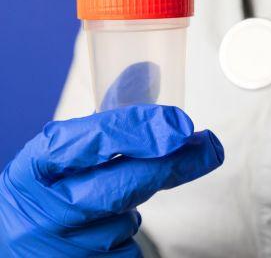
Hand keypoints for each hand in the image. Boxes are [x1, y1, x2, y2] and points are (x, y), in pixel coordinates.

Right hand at [0, 105, 223, 256]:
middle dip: (170, 165)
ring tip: (111, 196)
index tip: (179, 123)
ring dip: (134, 202)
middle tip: (208, 147)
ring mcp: (63, 251)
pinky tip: (105, 227)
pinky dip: (125, 230)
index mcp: (35, 169)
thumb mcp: (60, 154)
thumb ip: (104, 119)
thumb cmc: (45, 190)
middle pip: (119, 187)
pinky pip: (126, 249)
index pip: (85, 142)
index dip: (134, 130)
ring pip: (126, 221)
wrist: (19, 241)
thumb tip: (148, 73)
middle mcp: (44, 212)